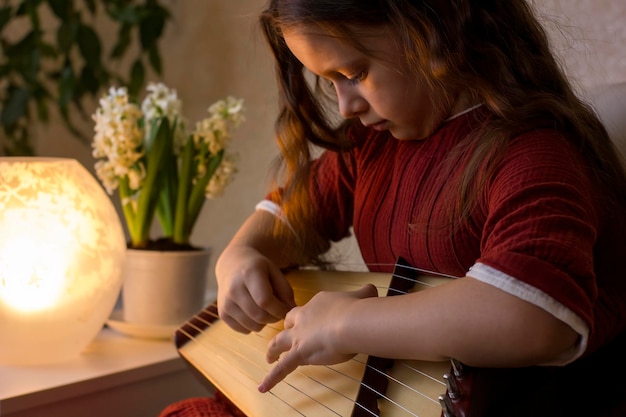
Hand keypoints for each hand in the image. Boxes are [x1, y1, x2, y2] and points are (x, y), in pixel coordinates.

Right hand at [216, 245, 295, 332]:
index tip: (286, 309)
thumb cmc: (257, 269)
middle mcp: (234, 289)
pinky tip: (254, 313)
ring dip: (264, 323)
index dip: (279, 309)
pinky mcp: (222, 314)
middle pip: (259, 315)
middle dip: (274, 317)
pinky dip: (253, 326)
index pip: (265, 301)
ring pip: (252, 326)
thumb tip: (291, 310)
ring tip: (266, 310)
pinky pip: (244, 330)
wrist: (232, 265)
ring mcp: (226, 302)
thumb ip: (285, 290)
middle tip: (278, 311)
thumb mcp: (274, 271)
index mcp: (249, 274)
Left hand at [258, 284, 377, 392]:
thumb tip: (372, 290)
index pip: (308, 310)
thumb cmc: (358, 308)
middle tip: (287, 334)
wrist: (351, 321)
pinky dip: (272, 378)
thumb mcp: (363, 295)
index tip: (313, 320)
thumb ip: (365, 293)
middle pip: (289, 322)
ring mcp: (299, 336)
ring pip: (279, 342)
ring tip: (268, 357)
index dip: (308, 315)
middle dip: (287, 328)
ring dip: (273, 350)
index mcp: (318, 304)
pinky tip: (263, 387)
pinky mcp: (299, 353)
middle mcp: (304, 318)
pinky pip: (282, 367)